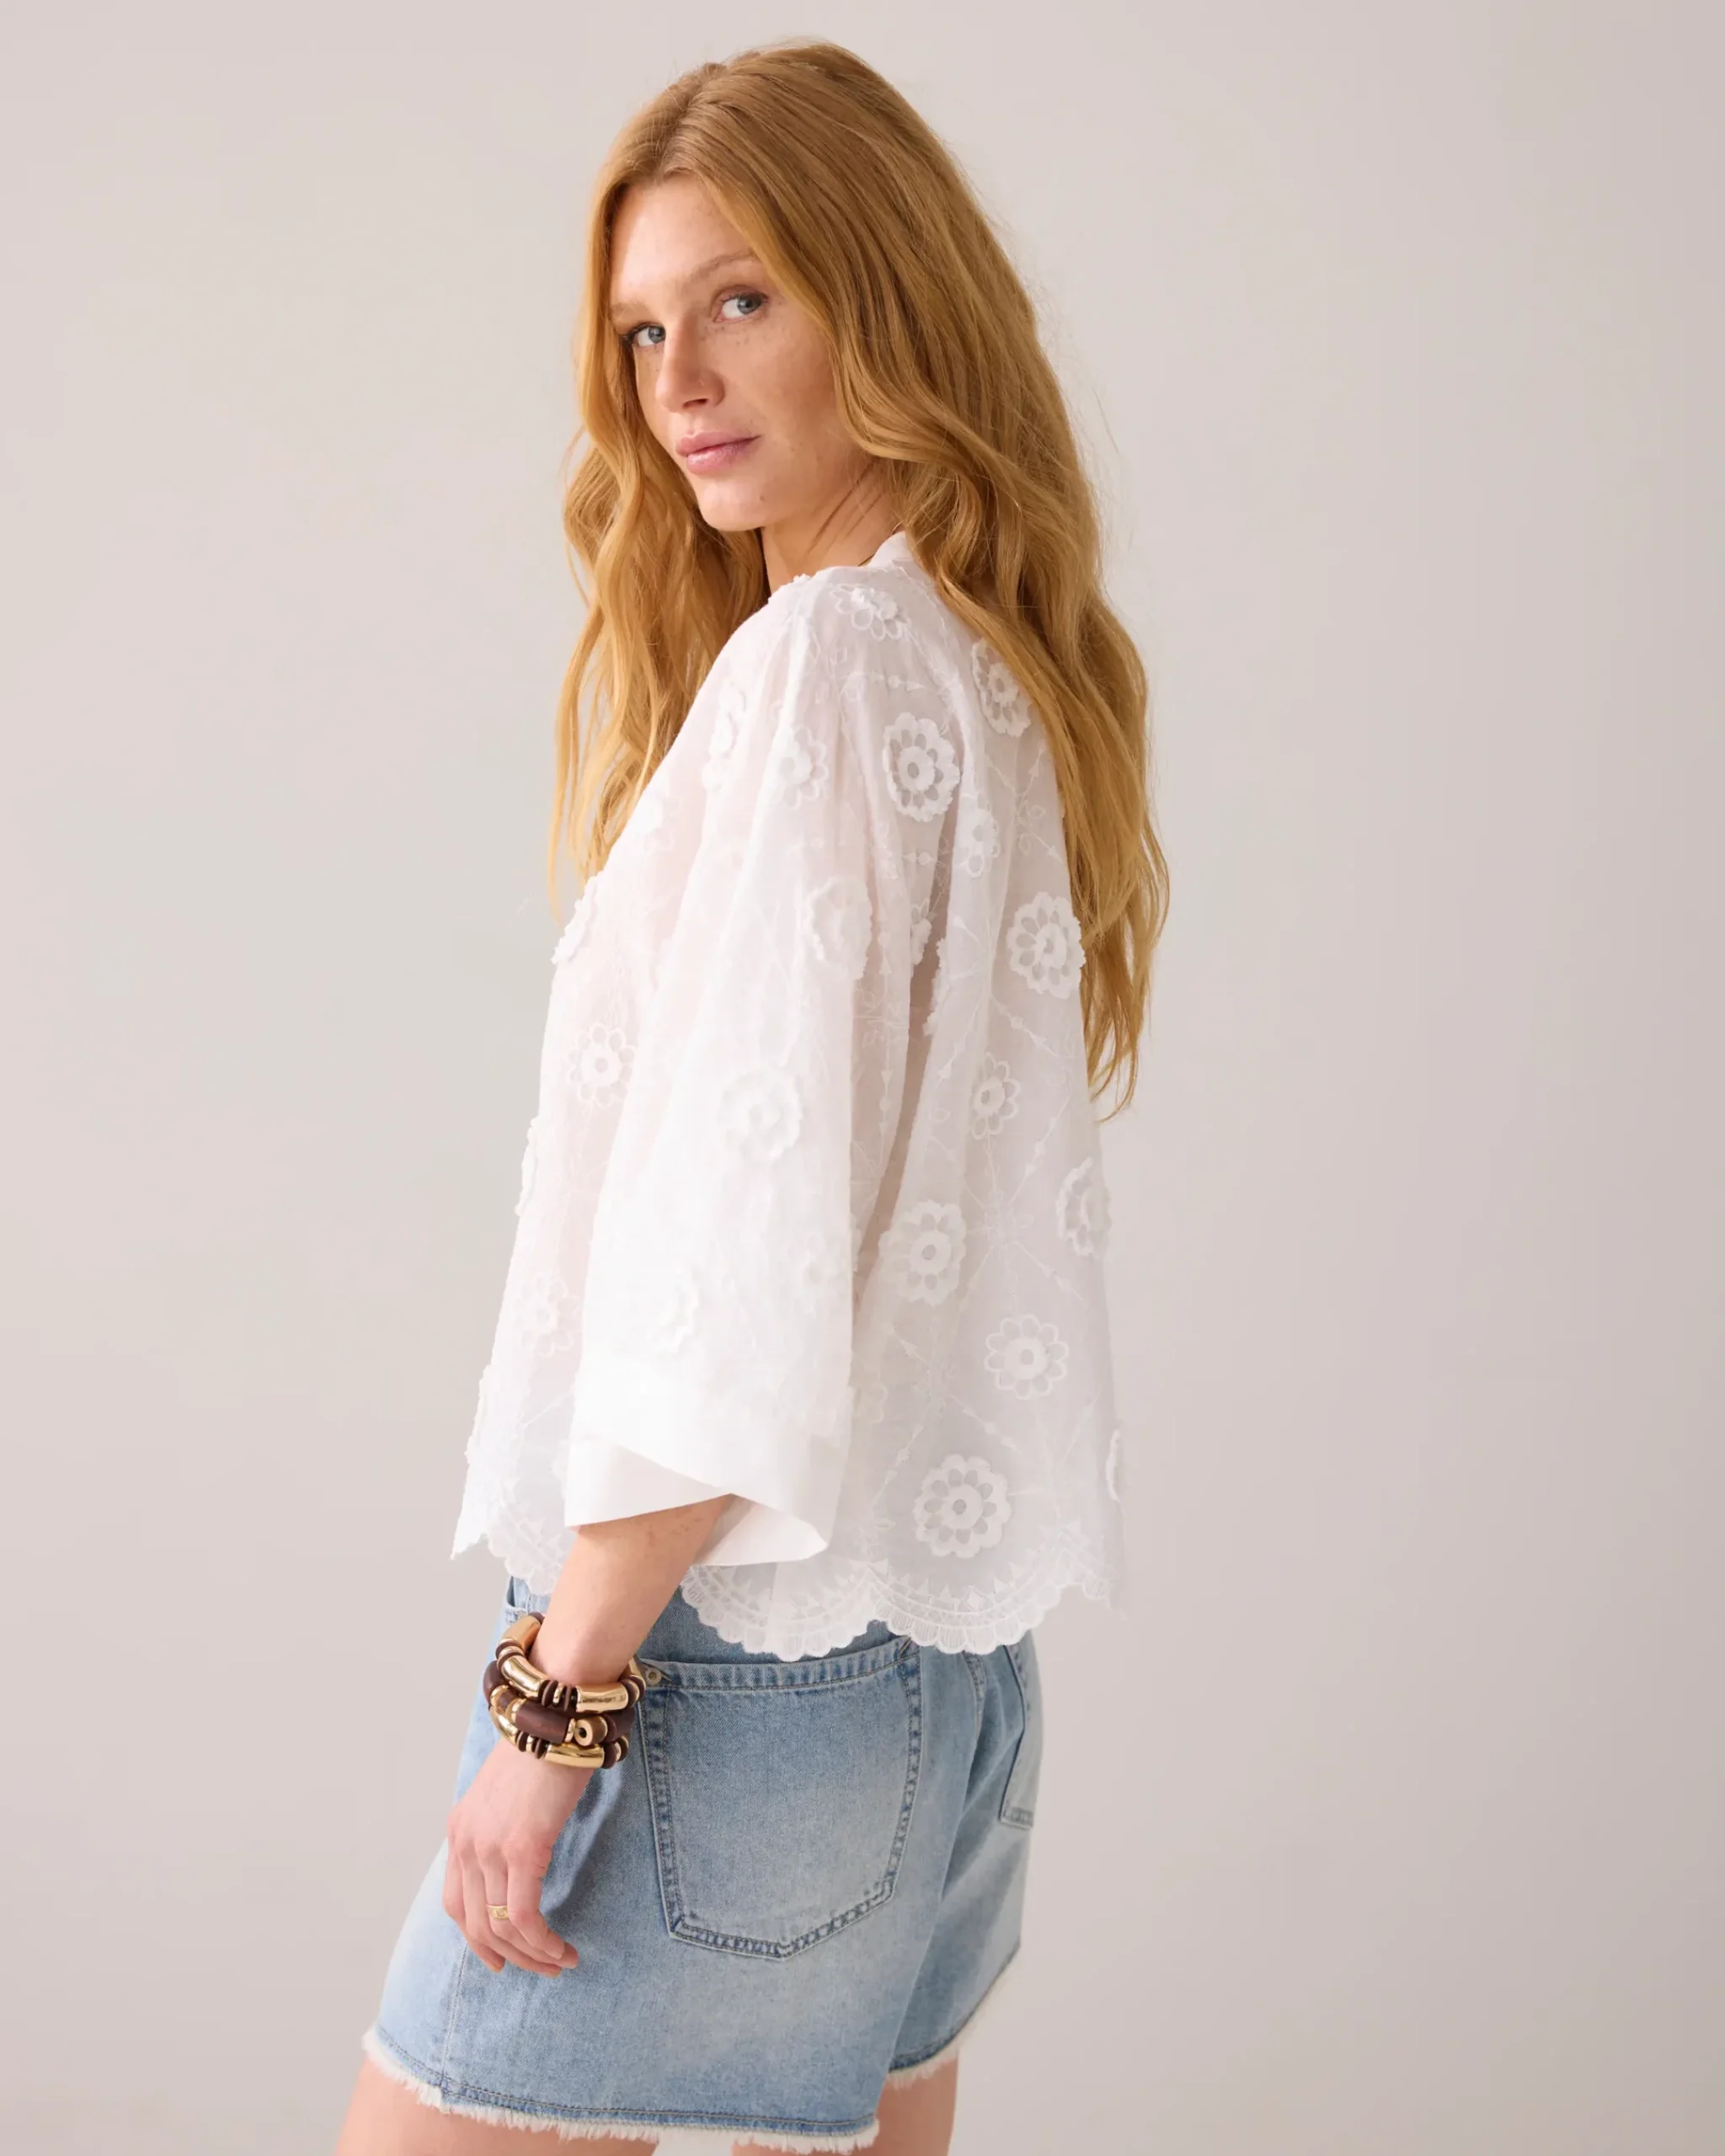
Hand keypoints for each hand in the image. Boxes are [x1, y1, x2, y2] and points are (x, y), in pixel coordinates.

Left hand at [443, 1734, 589, 1976]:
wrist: (555, 1713)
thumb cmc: (544, 1747)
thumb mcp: (509, 1793)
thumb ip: (504, 1826)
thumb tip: (521, 1858)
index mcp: (460, 1830)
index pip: (455, 1903)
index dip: (476, 1939)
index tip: (501, 1958)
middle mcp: (466, 1842)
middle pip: (474, 1924)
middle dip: (509, 1956)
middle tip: (541, 1968)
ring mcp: (489, 1847)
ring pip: (500, 1926)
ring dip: (532, 1955)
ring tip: (561, 1962)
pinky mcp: (521, 1848)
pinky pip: (523, 1915)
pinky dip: (542, 1942)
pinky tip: (562, 1948)